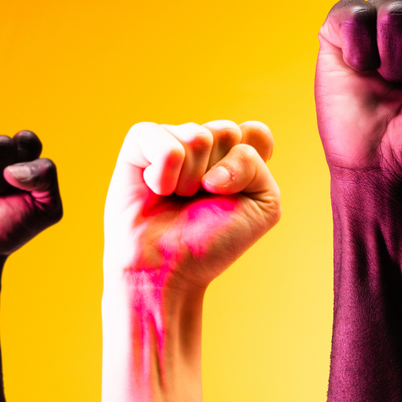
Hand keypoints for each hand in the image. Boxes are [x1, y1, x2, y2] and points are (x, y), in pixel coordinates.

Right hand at [103, 120, 280, 289]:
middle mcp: (203, 143)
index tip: (234, 195)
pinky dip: (165, 175)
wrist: (168, 270)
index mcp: (234, 155)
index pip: (256, 132)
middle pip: (228, 132)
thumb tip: (203, 142)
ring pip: (198, 137)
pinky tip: (156, 191)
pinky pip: (166, 144)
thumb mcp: (262, 206)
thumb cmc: (212, 241)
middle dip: (220, 176)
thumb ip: (255, 163)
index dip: (247, 165)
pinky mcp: (140, 142)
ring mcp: (171, 138)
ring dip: (191, 180)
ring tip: (177, 198)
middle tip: (199, 200)